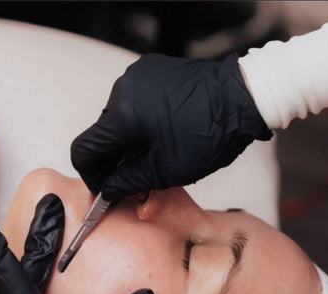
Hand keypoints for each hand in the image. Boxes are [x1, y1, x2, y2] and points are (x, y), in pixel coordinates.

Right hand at [71, 53, 271, 200]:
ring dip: (126, 141)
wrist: (244, 97)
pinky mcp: (151, 70)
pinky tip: (160, 132)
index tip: (105, 187)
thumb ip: (127, 181)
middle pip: (100, 135)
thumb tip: (107, 190)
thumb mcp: (165, 170)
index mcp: (122, 116)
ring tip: (152, 154)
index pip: (83, 150)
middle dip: (112, 160)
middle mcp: (123, 90)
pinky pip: (132, 102)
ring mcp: (137, 77)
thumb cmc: (209, 135)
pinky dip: (138, 121)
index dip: (91, 175)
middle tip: (132, 178)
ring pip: (116, 119)